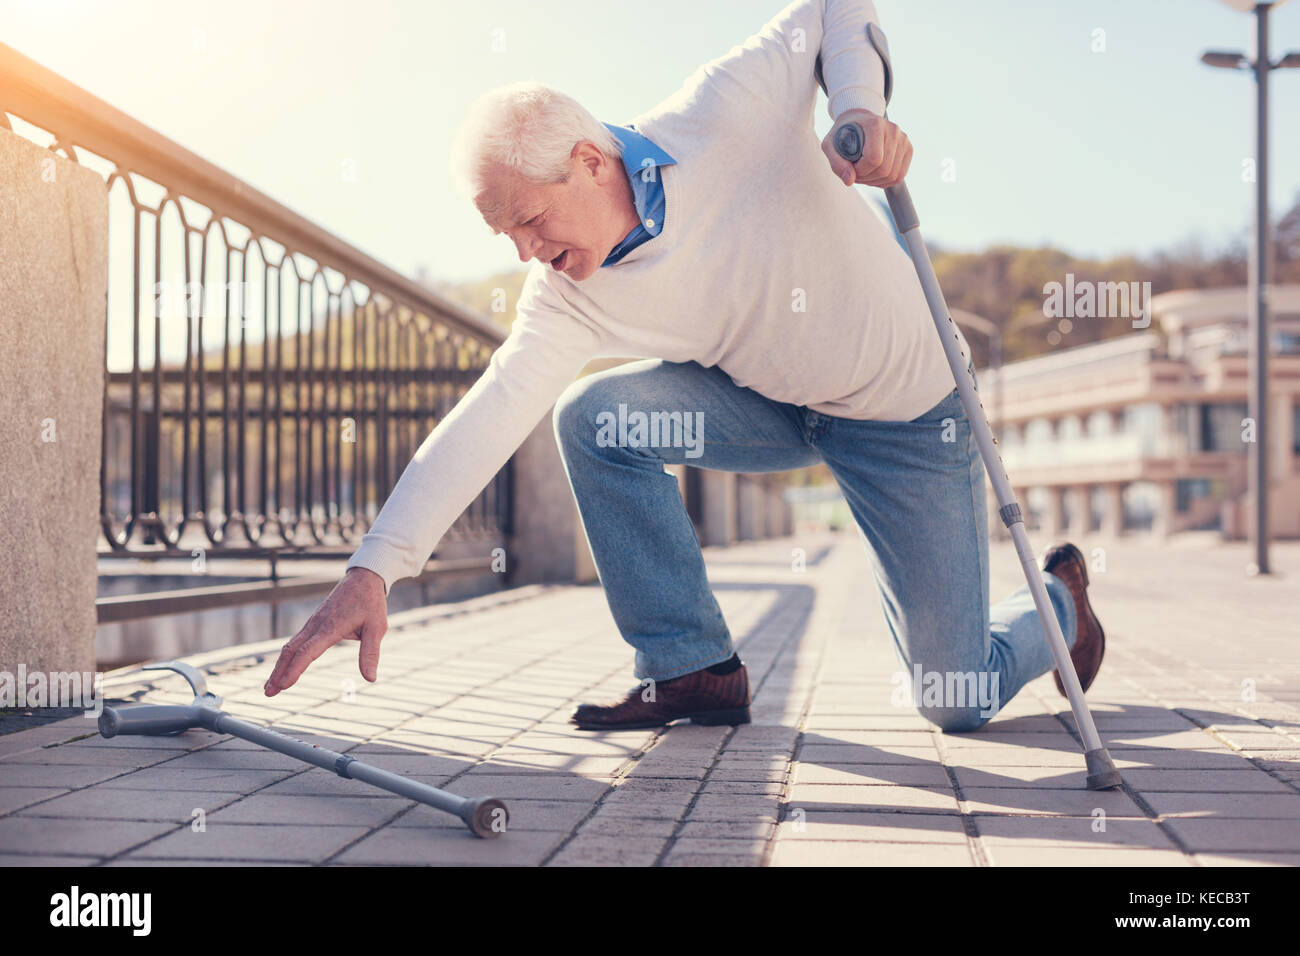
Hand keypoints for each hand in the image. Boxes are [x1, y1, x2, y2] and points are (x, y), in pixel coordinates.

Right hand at [264, 566, 387, 696]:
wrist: (363, 578)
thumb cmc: (371, 603)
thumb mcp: (377, 627)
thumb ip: (370, 653)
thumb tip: (370, 679)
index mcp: (331, 627)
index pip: (308, 651)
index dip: (295, 669)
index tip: (284, 685)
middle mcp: (316, 625)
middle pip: (291, 651)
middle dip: (278, 672)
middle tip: (268, 693)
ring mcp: (312, 623)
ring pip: (290, 646)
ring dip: (279, 666)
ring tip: (270, 687)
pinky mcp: (313, 623)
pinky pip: (296, 641)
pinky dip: (287, 656)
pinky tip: (283, 668)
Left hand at [821, 109, 911, 187]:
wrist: (859, 122)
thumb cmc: (843, 134)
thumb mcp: (830, 145)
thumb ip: (836, 162)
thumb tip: (849, 181)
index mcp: (875, 125)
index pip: (874, 159)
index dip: (861, 171)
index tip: (851, 167)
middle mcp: (893, 130)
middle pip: (884, 169)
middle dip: (867, 177)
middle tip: (855, 172)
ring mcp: (903, 139)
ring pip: (893, 175)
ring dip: (875, 181)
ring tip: (863, 172)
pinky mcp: (908, 149)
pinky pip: (899, 176)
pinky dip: (885, 181)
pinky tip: (874, 173)